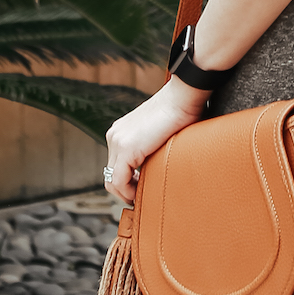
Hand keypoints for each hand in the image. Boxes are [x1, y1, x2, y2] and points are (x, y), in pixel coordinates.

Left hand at [103, 76, 208, 204]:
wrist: (182, 97)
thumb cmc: (180, 112)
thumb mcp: (160, 134)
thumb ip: (152, 148)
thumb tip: (157, 167)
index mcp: (121, 133)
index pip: (115, 166)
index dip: (127, 183)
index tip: (143, 189)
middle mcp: (114, 136)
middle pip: (110, 174)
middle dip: (125, 190)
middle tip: (141, 196)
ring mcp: (117, 141)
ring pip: (111, 180)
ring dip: (126, 192)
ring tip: (142, 197)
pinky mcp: (126, 148)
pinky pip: (118, 180)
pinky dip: (128, 191)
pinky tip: (141, 192)